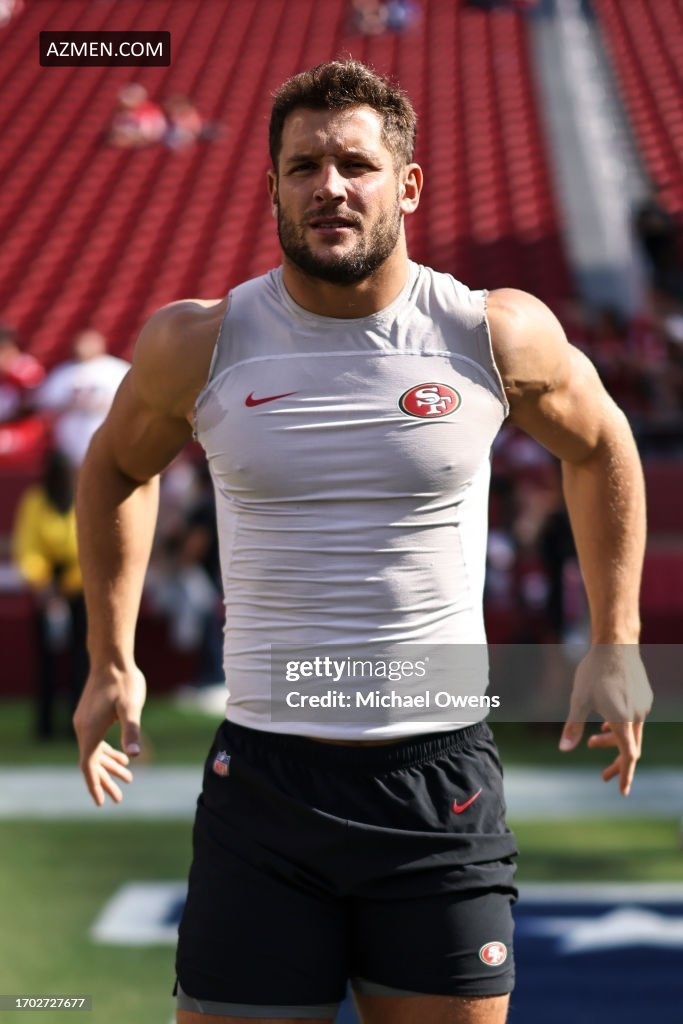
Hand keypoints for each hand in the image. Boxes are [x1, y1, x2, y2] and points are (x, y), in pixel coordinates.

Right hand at [73, 665, 146, 805]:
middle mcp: (83, 728)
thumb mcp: (131, 707)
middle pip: (91, 762)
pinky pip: (96, 741)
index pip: (87, 765)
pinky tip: (123, 758)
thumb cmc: (123, 682)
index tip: (100, 802)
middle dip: (105, 781)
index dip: (94, 785)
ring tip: (128, 779)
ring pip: (94, 752)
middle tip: (118, 800)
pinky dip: (108, 752)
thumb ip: (132, 731)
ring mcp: (85, 721)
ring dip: (109, 766)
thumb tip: (135, 755)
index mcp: (90, 730)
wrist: (111, 659)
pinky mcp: (91, 715)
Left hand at [559, 644, 652, 794]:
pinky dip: (620, 727)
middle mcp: (637, 715)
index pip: (628, 756)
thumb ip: (572, 726)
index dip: (625, 774)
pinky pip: (634, 719)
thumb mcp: (578, 700)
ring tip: (593, 742)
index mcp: (623, 720)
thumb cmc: (594, 671)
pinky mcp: (644, 695)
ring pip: (631, 732)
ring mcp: (643, 705)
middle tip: (603, 776)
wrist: (616, 643)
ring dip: (614, 741)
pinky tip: (606, 723)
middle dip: (616, 763)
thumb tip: (563, 750)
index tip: (622, 791)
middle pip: (630, 748)